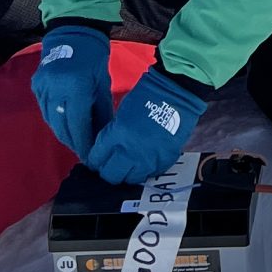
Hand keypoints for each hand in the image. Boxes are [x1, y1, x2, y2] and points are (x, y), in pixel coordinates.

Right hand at [31, 21, 116, 158]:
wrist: (73, 31)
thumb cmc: (93, 56)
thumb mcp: (102, 83)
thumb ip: (101, 110)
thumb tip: (103, 135)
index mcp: (75, 88)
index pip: (78, 125)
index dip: (84, 144)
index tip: (91, 157)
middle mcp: (55, 90)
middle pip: (62, 127)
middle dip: (73, 142)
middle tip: (83, 153)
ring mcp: (42, 87)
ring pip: (50, 120)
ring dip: (62, 133)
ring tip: (75, 142)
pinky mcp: (36, 85)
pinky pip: (44, 109)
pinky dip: (53, 119)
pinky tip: (63, 125)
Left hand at [87, 62, 213, 184]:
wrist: (178, 92)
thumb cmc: (147, 95)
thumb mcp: (122, 112)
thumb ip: (113, 133)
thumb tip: (107, 149)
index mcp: (118, 134)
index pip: (96, 159)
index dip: (94, 160)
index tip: (96, 160)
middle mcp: (131, 151)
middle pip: (111, 175)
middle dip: (107, 170)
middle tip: (110, 164)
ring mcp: (149, 158)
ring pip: (130, 179)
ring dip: (126, 173)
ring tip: (128, 165)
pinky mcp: (165, 160)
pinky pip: (150, 174)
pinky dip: (145, 170)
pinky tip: (143, 162)